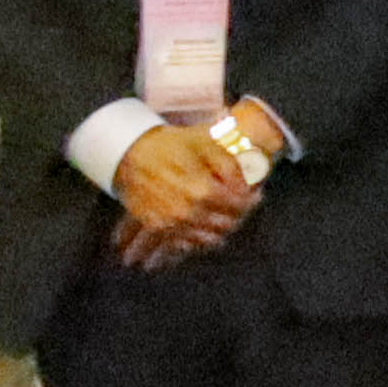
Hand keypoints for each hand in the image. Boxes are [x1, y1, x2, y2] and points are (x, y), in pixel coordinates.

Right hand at [111, 120, 253, 265]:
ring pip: (207, 239)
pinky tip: (202, 234)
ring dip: (219, 231)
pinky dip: (195, 242)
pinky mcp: (156, 227)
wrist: (130, 152)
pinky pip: (181, 245)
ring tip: (224, 220)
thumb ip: (229, 164)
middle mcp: (187, 212)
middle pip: (226, 225)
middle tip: (242, 208)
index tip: (257, 196)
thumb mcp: (204, 142)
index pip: (239, 206)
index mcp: (202, 191)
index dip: (252, 201)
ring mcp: (170, 222)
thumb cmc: (170, 144)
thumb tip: (247, 187)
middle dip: (238, 216)